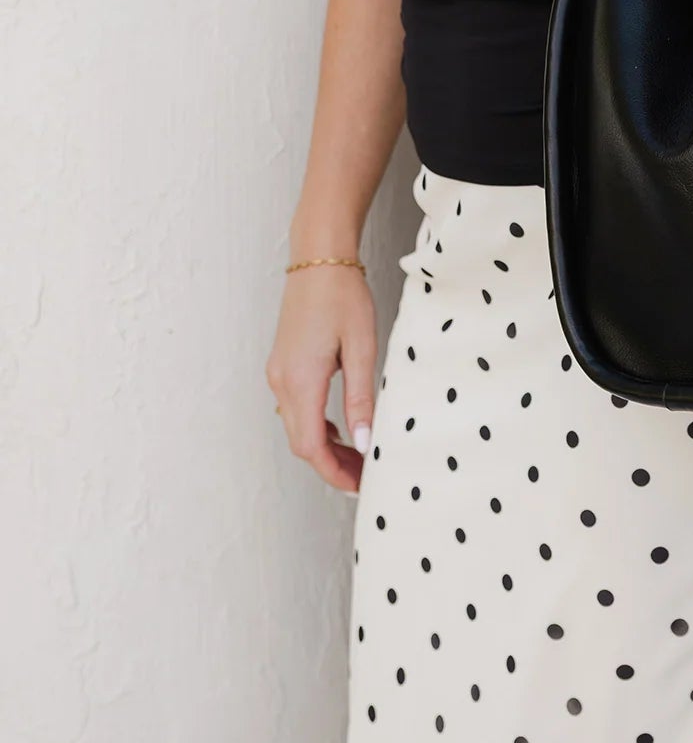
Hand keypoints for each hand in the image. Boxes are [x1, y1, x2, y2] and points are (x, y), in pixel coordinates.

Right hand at [265, 266, 376, 495]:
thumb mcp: (360, 348)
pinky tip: (341, 426)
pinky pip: (295, 407)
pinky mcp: (282, 364)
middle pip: (301, 442)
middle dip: (332, 465)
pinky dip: (316, 424)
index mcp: (300, 381)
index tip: (360, 485)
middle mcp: (281, 382)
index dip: (334, 473)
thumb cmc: (344, 296)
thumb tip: (363, 444)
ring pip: (297, 426)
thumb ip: (360, 398)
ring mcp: (278, 373)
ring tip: (358, 454)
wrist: (319, 257)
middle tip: (365, 475)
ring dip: (324, 446)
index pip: (312, 447)